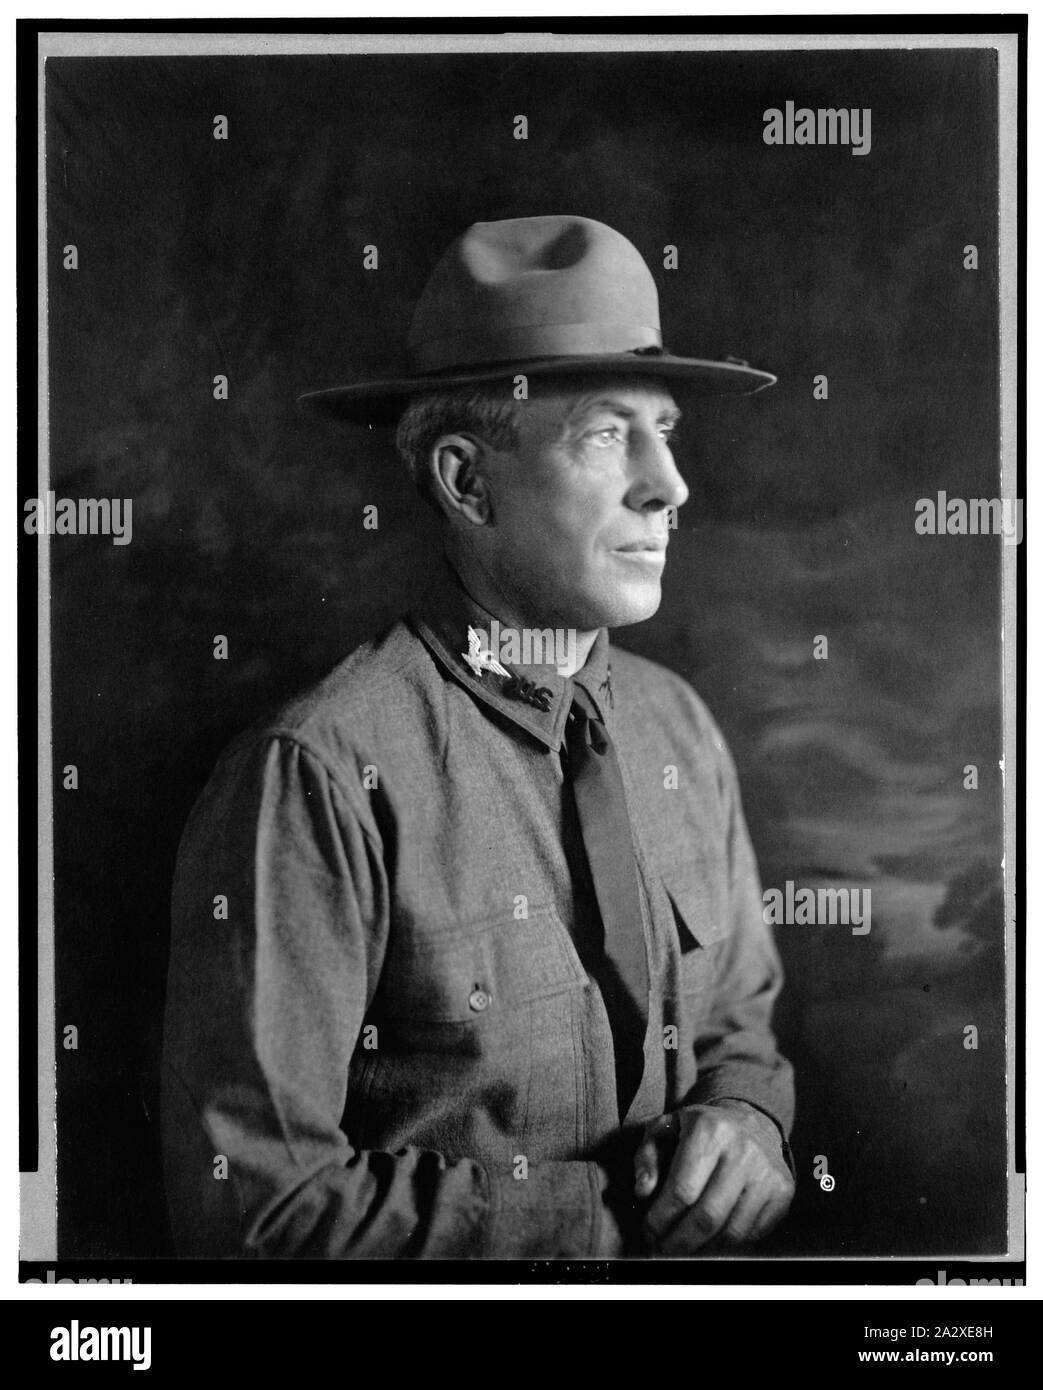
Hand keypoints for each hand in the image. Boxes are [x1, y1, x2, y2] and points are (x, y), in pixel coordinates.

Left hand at [633, 1101, 793, 1254]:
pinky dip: (728, 1248)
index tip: (648, 1233)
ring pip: (732, 1232)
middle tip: (662, 1251)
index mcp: (710, 1131)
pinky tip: (710, 1245)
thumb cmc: (700, 1130)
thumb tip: (643, 1192)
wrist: (751, 1120)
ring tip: (684, 1252)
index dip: (660, 1220)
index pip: (682, 1190)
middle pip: (707, 1217)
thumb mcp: (666, 1129)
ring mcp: (767, 1173)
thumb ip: (647, 1157)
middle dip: (679, 1243)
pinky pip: (753, 1234)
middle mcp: (743, 1150)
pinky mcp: (783, 1192)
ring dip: (703, 1251)